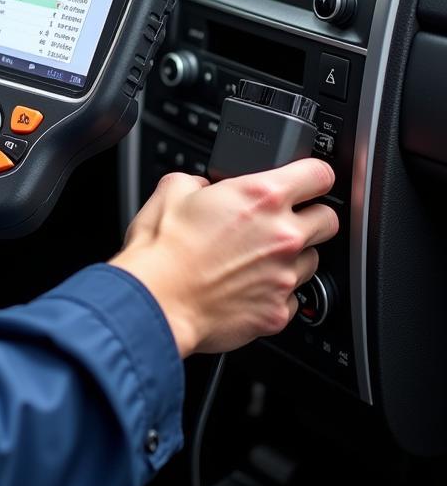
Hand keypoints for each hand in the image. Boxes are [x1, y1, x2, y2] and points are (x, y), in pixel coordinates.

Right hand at [109, 159, 337, 356]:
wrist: (155, 300)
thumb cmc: (162, 250)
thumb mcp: (172, 188)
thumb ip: (199, 180)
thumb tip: (204, 186)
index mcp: (262, 197)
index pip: (320, 173)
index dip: (314, 174)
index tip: (308, 180)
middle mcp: (283, 235)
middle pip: (329, 219)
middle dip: (310, 217)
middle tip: (282, 221)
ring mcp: (285, 276)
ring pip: (314, 260)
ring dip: (293, 257)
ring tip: (257, 258)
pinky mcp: (278, 312)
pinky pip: (292, 298)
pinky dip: (275, 292)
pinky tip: (247, 286)